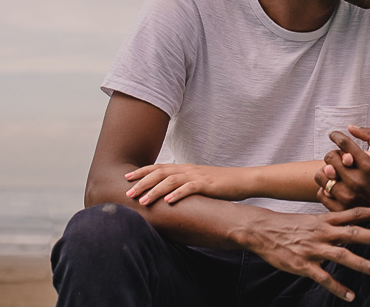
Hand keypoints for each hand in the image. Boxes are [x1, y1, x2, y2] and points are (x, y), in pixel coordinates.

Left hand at [125, 163, 241, 205]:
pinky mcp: (207, 184)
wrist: (243, 180)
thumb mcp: (198, 183)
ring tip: (143, 201)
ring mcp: (197, 176)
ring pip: (171, 180)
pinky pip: (190, 188)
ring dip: (155, 190)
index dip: (142, 171)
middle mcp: (188, 170)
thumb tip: (168, 195)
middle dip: (142, 182)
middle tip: (127, 192)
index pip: (159, 167)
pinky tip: (168, 202)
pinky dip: (177, 194)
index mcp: (185, 169)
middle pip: (160, 172)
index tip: (126, 177)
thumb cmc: (220, 184)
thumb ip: (184, 186)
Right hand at [242, 206, 369, 301]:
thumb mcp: (312, 219)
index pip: (355, 213)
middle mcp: (323, 232)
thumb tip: (351, 224)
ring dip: (362, 264)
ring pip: (342, 256)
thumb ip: (331, 223)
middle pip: (353, 233)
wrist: (262, 231)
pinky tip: (351, 296)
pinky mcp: (304, 265)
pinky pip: (324, 278)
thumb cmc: (290, 225)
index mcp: (326, 220)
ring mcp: (314, 249)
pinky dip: (339, 288)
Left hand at [315, 126, 369, 211]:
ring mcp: (347, 196)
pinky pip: (321, 192)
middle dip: (333, 154)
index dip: (336, 136)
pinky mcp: (340, 209)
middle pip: (330, 157)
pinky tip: (334, 186)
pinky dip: (325, 188)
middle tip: (338, 157)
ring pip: (322, 175)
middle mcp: (356, 180)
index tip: (334, 135)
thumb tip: (350, 127)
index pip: (344, 144)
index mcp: (368, 165)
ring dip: (326, 171)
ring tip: (334, 172)